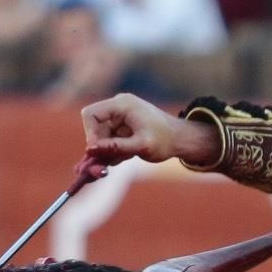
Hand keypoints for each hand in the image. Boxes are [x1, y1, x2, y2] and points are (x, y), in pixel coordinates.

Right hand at [80, 93, 219, 167]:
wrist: (182, 140)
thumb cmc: (166, 140)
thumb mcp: (141, 146)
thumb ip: (115, 147)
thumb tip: (90, 149)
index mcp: (122, 104)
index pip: (91, 114)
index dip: (90, 133)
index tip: (96, 152)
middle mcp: (118, 107)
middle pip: (94, 127)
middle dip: (97, 147)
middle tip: (99, 167)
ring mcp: (120, 118)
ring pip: (100, 136)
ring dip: (103, 153)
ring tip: (109, 167)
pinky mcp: (122, 128)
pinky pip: (109, 140)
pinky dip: (111, 152)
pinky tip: (117, 162)